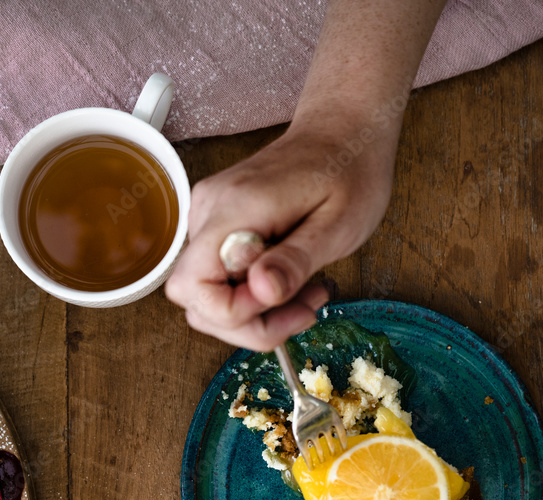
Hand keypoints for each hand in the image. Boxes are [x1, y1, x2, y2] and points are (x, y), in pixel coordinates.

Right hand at [165, 124, 395, 349]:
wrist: (343, 133)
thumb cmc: (348, 172)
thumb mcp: (338, 224)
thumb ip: (296, 260)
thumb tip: (261, 291)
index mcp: (235, 210)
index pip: (194, 288)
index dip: (236, 314)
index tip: (283, 302)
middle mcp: (209, 214)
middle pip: (197, 303)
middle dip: (251, 324)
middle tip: (305, 310)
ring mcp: (210, 221)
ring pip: (211, 299)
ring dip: (259, 314)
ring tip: (307, 294)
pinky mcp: (219, 228)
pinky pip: (224, 282)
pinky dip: (258, 296)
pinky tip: (294, 279)